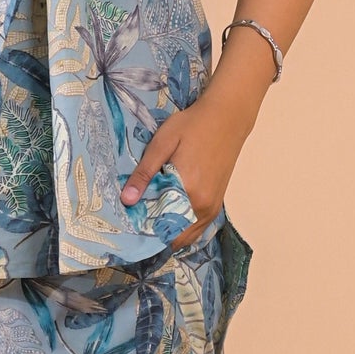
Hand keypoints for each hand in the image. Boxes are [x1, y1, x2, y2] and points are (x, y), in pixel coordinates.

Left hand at [120, 85, 257, 241]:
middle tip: (137, 221)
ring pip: (187, 236)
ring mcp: (212, 208)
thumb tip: (126, 200)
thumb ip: (144, 173)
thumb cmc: (193, 126)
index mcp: (188, 192)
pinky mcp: (217, 204)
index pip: (160, 225)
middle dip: (154, 233)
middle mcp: (203, 206)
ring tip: (151, 220)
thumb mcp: (163, 143)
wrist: (227, 117)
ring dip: (169, 233)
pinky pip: (197, 228)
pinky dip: (183, 228)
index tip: (129, 223)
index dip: (143, 229)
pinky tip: (169, 216)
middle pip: (174, 236)